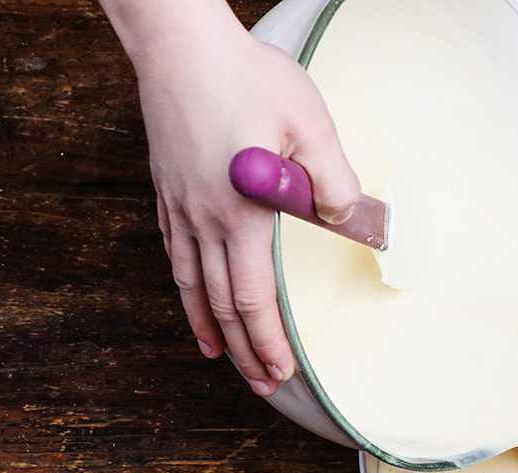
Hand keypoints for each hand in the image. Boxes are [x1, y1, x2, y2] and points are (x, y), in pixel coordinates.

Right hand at [107, 1, 358, 395]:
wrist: (180, 43)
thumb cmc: (247, 77)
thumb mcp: (309, 126)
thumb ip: (334, 182)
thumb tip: (349, 221)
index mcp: (242, 213)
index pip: (254, 299)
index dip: (269, 342)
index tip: (284, 372)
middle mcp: (204, 219)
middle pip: (223, 304)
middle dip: (245, 351)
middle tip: (263, 385)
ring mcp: (180, 205)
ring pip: (193, 285)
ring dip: (210, 328)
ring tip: (222, 358)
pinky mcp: (167, 188)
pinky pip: (175, 253)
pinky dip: (186, 288)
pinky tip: (194, 298)